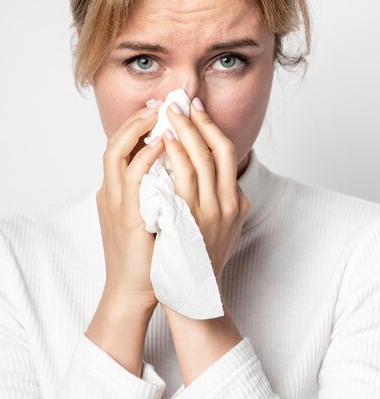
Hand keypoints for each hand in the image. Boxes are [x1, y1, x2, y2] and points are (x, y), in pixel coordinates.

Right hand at [96, 103, 164, 311]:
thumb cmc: (148, 257)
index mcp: (116, 192)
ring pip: (116, 152)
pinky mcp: (126, 216)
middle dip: (136, 119)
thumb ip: (155, 193)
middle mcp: (111, 193)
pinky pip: (132, 177)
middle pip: (114, 142)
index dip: (137, 125)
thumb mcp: (149, 216)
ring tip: (160, 112)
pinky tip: (162, 143)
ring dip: (137, 128)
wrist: (135, 291)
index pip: (121, 148)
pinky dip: (144, 156)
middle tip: (160, 103)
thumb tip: (176, 173)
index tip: (158, 110)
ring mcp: (115, 203)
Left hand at [161, 99, 249, 283]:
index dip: (212, 126)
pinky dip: (173, 155)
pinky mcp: (190, 221)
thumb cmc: (200, 262)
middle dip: (198, 120)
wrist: (192, 297)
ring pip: (200, 159)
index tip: (196, 108)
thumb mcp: (220, 229)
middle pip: (217, 149)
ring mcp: (210, 212)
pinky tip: (161, 141)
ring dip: (184, 131)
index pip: (228, 152)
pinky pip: (182, 179)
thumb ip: (217, 201)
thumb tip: (206, 174)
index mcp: (236, 202)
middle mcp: (228, 204)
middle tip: (180, 101)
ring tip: (168, 113)